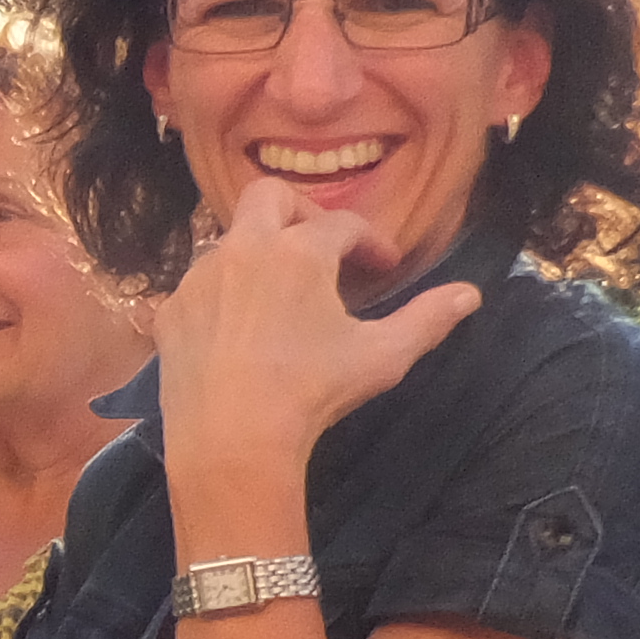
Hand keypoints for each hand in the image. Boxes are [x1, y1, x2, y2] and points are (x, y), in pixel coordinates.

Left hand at [153, 179, 480, 484]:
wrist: (231, 441)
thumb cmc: (314, 393)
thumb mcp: (383, 356)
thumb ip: (427, 319)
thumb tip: (470, 294)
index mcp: (298, 251)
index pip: (342, 224)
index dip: (369, 240)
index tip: (384, 264)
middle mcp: (242, 249)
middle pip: (269, 197)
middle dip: (301, 211)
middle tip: (323, 247)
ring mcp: (198, 278)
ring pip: (228, 242)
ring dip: (259, 254)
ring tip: (283, 292)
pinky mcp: (169, 312)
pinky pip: (198, 286)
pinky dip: (223, 294)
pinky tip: (239, 328)